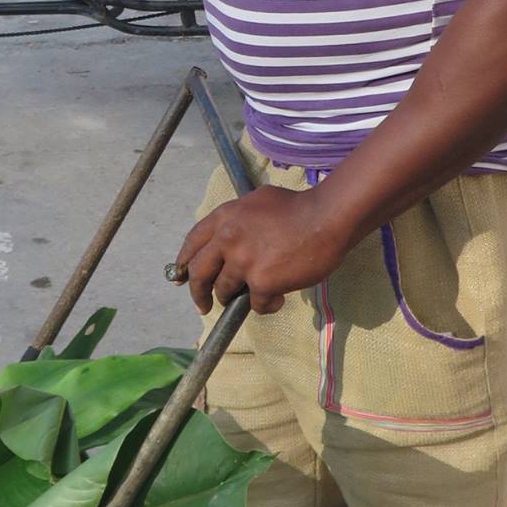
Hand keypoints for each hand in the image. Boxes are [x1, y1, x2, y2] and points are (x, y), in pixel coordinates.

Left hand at [171, 184, 348, 316]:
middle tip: (201, 305)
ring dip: (234, 297)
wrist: (326, 218)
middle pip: (199, 272)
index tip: (180, 276)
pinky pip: (256, 304)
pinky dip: (267, 305)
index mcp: (224, 217)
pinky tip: (279, 298)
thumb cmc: (300, 206)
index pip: (193, 242)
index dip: (184, 262)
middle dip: (197, 292)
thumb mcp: (259, 201)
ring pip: (224, 290)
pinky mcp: (261, 282)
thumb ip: (240, 219)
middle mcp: (227, 239)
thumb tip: (232, 235)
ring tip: (251, 296)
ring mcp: (242, 262)